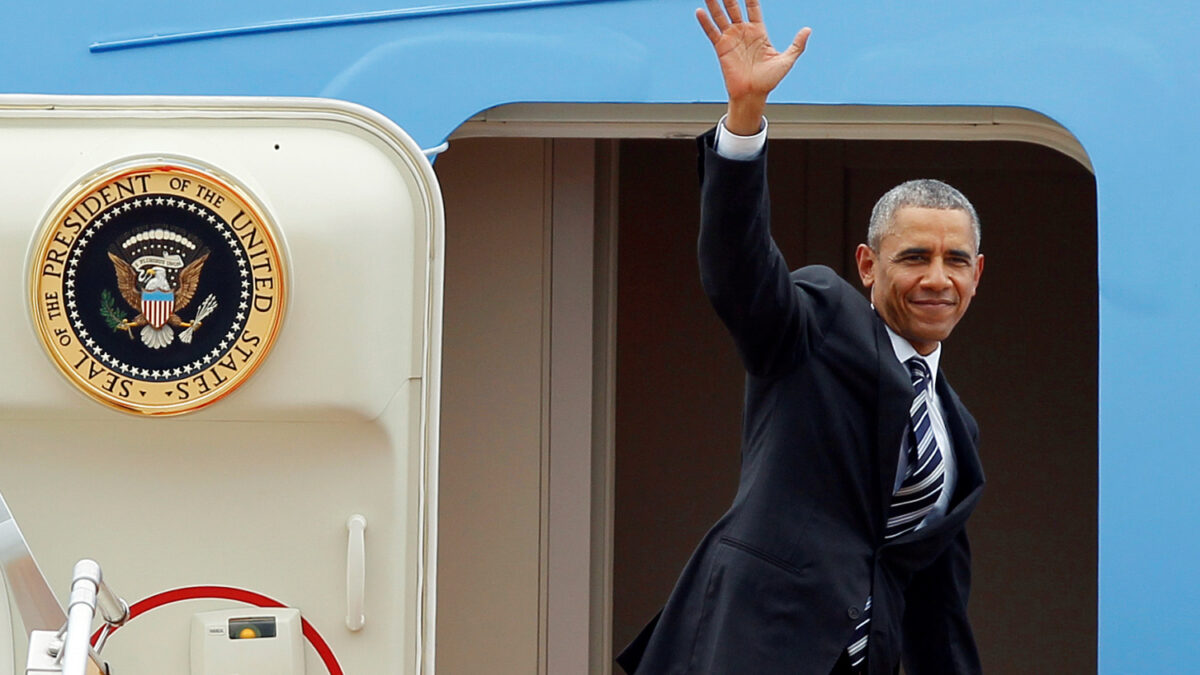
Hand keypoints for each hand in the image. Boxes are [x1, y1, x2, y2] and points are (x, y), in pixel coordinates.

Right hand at [696, 0, 810, 134]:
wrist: (753, 95)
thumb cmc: (769, 80)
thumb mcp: (787, 60)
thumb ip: (797, 44)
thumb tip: (808, 30)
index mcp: (758, 32)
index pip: (753, 7)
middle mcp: (743, 32)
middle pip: (735, 7)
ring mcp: (731, 39)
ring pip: (721, 15)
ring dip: (715, 3)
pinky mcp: (721, 48)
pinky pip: (712, 32)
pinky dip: (705, 22)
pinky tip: (700, 11)